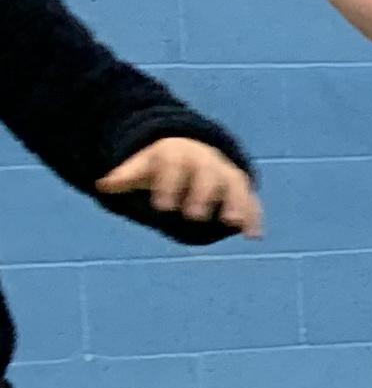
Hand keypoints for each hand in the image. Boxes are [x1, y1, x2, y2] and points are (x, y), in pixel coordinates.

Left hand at [97, 138, 262, 236]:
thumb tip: (102, 184)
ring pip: (233, 185)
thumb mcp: (142, 167)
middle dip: (201, 194)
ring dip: (235, 203)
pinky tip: (253, 236)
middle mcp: (206, 161)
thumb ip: (126, 176)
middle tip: (193, 216)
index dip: (169, 185)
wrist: (193, 151)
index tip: (161, 207)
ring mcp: (225, 173)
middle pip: (206, 175)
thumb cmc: (162, 165)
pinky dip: (253, 216)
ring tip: (232, 223)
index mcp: (179, 154)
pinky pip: (250, 200)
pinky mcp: (240, 188)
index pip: (174, 167)